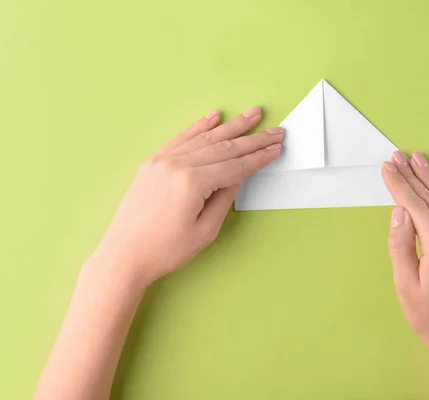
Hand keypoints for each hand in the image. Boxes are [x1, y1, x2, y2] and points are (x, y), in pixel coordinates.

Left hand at [90, 106, 282, 287]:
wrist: (124, 255)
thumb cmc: (165, 250)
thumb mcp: (205, 230)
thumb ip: (224, 199)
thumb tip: (237, 177)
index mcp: (192, 183)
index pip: (235, 165)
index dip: (259, 157)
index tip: (276, 147)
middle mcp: (176, 165)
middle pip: (223, 147)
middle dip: (252, 138)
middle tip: (275, 130)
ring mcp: (162, 161)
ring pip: (204, 138)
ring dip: (231, 126)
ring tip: (251, 115)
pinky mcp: (152, 163)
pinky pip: (181, 139)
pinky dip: (199, 126)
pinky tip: (214, 117)